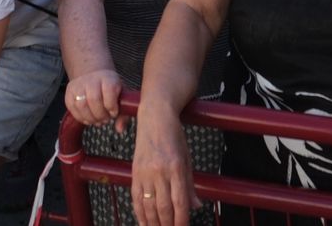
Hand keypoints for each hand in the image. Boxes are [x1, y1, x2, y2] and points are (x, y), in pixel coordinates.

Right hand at [65, 68, 125, 127]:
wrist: (93, 76)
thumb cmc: (110, 89)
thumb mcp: (121, 97)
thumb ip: (124, 113)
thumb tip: (120, 129)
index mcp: (108, 78)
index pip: (109, 90)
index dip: (112, 106)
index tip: (114, 112)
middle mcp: (92, 79)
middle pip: (94, 99)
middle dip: (100, 115)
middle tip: (105, 119)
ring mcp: (78, 85)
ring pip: (81, 104)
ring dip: (90, 118)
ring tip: (97, 120)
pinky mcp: (69, 92)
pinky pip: (72, 108)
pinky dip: (80, 117)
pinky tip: (88, 118)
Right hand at [129, 105, 198, 225]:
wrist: (154, 116)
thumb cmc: (174, 135)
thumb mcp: (187, 158)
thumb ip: (190, 185)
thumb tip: (196, 206)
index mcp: (176, 167)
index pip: (180, 202)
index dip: (182, 220)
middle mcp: (160, 171)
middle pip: (164, 207)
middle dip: (168, 225)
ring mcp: (145, 172)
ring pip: (149, 206)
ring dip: (154, 223)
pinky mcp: (135, 171)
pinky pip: (135, 197)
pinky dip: (139, 213)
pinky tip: (143, 222)